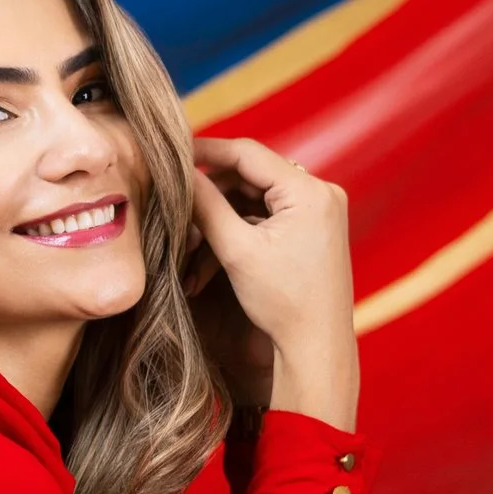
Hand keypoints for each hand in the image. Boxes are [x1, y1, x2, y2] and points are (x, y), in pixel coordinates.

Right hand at [186, 136, 358, 427]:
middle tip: (176, 205)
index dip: (205, 150)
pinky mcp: (314, 227)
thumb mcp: (236, 249)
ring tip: (192, 244)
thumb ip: (206, 205)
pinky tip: (214, 250)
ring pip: (255, 195)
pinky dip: (240, 227)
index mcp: (310, 191)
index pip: (248, 153)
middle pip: (251, 174)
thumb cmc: (283, 301)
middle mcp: (322, 193)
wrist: (316, 343)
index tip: (170, 152)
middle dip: (211, 192)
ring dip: (222, 214)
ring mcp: (320, 210)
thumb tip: (180, 173)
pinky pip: (268, 213)